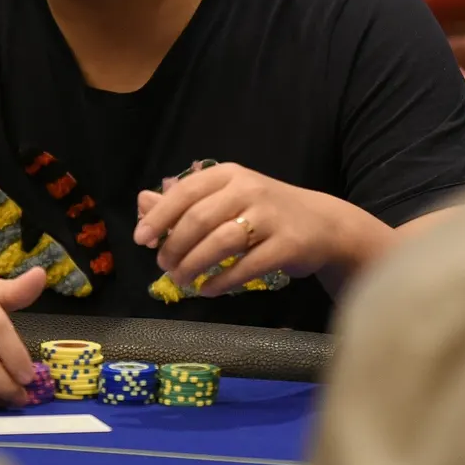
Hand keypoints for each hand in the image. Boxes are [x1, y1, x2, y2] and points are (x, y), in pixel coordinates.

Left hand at [132, 163, 391, 296]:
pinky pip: (247, 266)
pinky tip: (208, 289)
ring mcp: (271, 216)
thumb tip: (143, 202)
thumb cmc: (265, 211)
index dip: (159, 217)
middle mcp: (249, 189)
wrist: (323, 224)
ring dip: (194, 265)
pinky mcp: (287, 244)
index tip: (141, 240)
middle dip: (175, 246)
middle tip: (163, 266)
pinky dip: (222, 280)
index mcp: (229, 174)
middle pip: (199, 219)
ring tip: (181, 281)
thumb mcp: (226, 198)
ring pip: (221, 242)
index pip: (185, 191)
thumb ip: (184, 202)